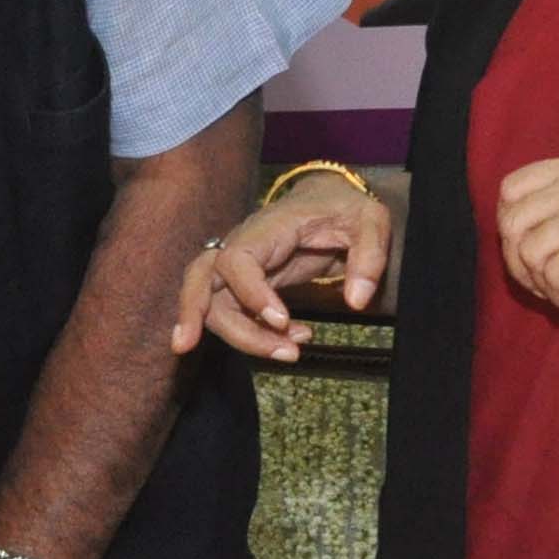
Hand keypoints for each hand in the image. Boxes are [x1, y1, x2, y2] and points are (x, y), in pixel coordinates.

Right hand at [171, 182, 393, 360]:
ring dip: (242, 338)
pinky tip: (293, 345)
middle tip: (187, 349)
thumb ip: (369, 257)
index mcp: (270, 226)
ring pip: (215, 304)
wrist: (333, 203)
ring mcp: (242, 268)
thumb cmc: (347, 209)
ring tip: (290, 355)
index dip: (249, 292)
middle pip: (201, 278)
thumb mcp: (371, 222)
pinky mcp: (248, 286)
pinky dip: (257, 338)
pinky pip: (236, 315)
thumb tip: (357, 300)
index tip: (282, 321)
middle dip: (192, 313)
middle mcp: (245, 246)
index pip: (236, 258)